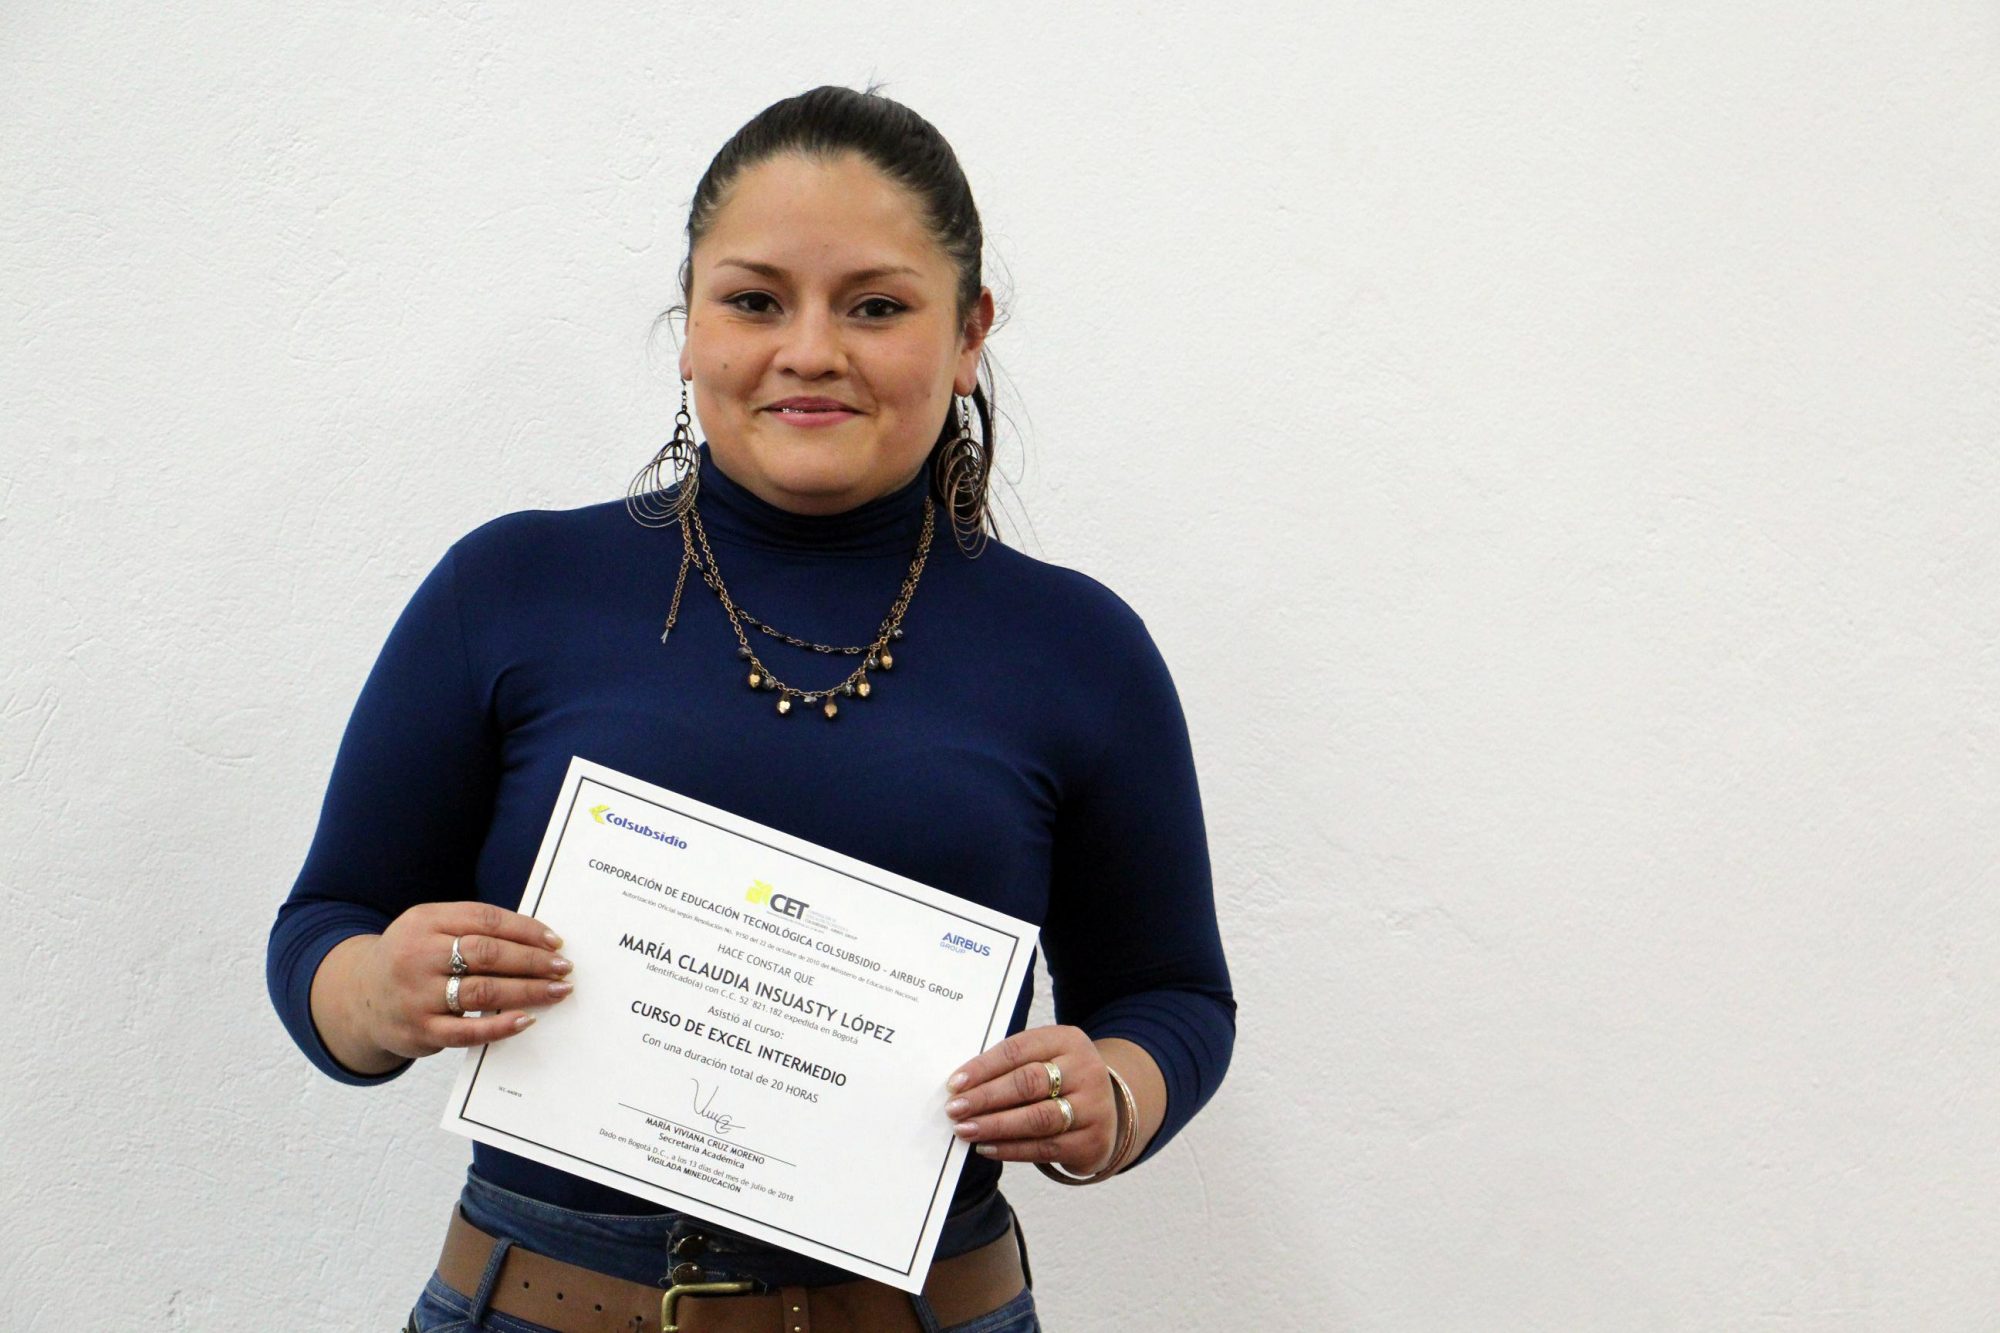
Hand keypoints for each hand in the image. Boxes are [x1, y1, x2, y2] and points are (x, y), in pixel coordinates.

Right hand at [352, 901, 573, 1059]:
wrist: (361, 997)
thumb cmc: (413, 958)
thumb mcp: (430, 929)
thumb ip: (472, 928)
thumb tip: (536, 940)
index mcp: (425, 921)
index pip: (485, 919)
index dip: (525, 929)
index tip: (555, 941)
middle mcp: (418, 955)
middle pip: (487, 954)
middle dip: (532, 961)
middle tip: (563, 967)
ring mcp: (416, 995)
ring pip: (482, 991)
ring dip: (527, 991)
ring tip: (556, 991)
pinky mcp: (419, 1030)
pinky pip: (466, 1032)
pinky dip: (500, 1026)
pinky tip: (526, 1020)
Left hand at [943, 1026, 1116, 1174]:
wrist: (1107, 1111)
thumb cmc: (1060, 1081)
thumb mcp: (1044, 1059)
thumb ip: (1010, 1066)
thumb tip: (961, 1086)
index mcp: (1068, 1040)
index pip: (1018, 1050)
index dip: (983, 1067)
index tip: (954, 1084)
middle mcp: (1086, 1070)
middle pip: (1028, 1083)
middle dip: (986, 1097)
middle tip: (954, 1109)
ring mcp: (1093, 1107)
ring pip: (1037, 1118)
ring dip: (995, 1126)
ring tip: (966, 1130)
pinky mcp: (1091, 1141)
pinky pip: (1044, 1147)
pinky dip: (1011, 1149)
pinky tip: (987, 1147)